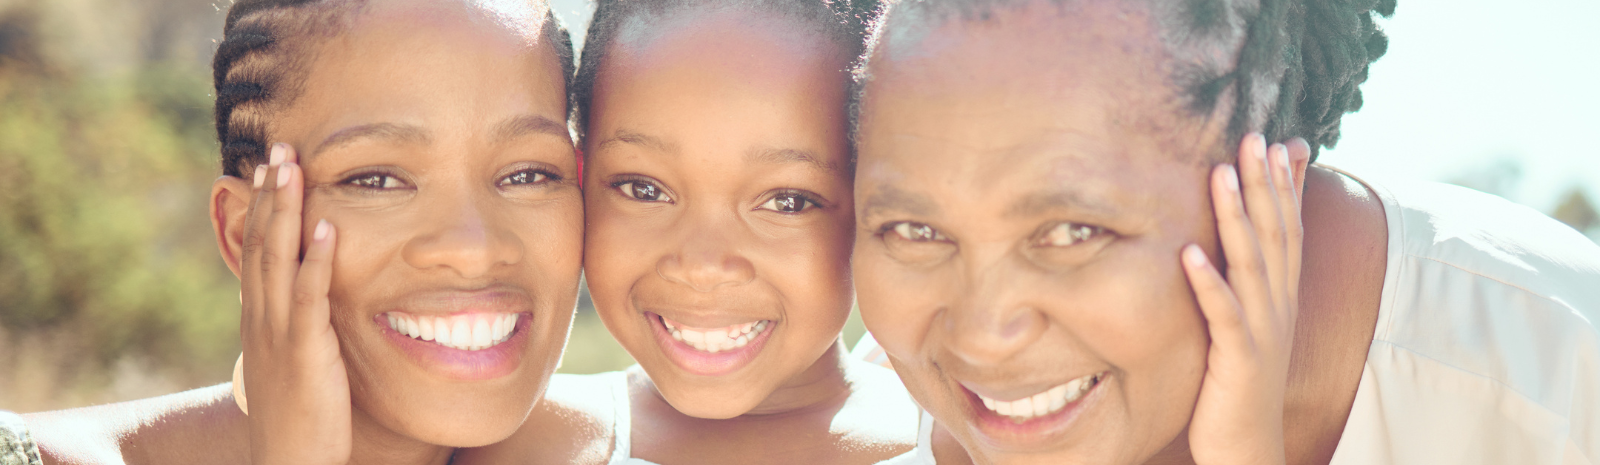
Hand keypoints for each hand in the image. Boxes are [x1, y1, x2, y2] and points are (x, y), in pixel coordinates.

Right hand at [239, 143, 351, 464]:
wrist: (290, 460)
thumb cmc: (299, 413)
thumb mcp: (293, 357)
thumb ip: (299, 322)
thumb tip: (312, 293)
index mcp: (259, 316)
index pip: (258, 248)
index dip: (263, 205)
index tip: (270, 164)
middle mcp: (262, 316)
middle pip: (263, 242)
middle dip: (271, 192)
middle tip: (279, 146)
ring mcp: (280, 331)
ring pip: (279, 258)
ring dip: (287, 210)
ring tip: (294, 167)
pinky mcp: (305, 349)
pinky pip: (309, 296)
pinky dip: (317, 259)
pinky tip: (327, 226)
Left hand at [1182, 134, 1307, 464]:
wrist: (1248, 444)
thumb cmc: (1240, 379)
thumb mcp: (1249, 322)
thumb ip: (1247, 279)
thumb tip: (1236, 238)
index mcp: (1281, 295)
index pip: (1289, 228)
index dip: (1284, 184)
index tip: (1277, 140)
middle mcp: (1278, 305)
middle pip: (1275, 233)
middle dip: (1264, 183)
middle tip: (1251, 136)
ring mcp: (1262, 330)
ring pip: (1252, 263)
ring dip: (1236, 216)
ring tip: (1219, 174)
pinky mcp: (1238, 357)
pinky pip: (1222, 314)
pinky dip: (1208, 283)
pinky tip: (1190, 254)